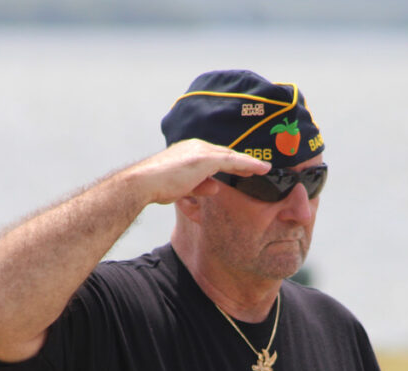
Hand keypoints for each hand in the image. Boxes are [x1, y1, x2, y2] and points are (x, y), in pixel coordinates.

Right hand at [127, 139, 269, 204]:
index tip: (240, 168)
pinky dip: (249, 165)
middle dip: (241, 161)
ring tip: (263, 169)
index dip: (229, 161)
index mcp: (188, 150)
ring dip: (249, 163)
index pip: (214, 156)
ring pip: (231, 156)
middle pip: (225, 153)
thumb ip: (200, 186)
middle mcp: (195, 146)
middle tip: (257, 168)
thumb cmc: (156, 186)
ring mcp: (201, 151)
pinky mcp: (205, 159)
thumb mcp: (182, 187)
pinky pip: (233, 161)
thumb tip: (215, 186)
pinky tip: (261, 170)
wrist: (143, 182)